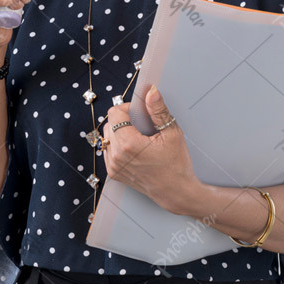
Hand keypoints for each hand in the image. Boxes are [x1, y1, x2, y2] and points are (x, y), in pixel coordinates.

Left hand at [101, 85, 197, 213]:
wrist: (175, 192)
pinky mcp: (113, 173)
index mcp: (129, 144)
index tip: (140, 113)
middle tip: (142, 126)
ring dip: (119, 133)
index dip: (127, 108)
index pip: (114, 113)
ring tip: (139, 138)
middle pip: (109, 123)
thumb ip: (158, 111)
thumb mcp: (172, 133)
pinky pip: (108, 150)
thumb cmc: (176, 164)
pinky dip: (118, 145)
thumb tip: (151, 91)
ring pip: (107, 137)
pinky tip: (135, 149)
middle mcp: (117, 156)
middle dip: (123, 120)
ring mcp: (113, 166)